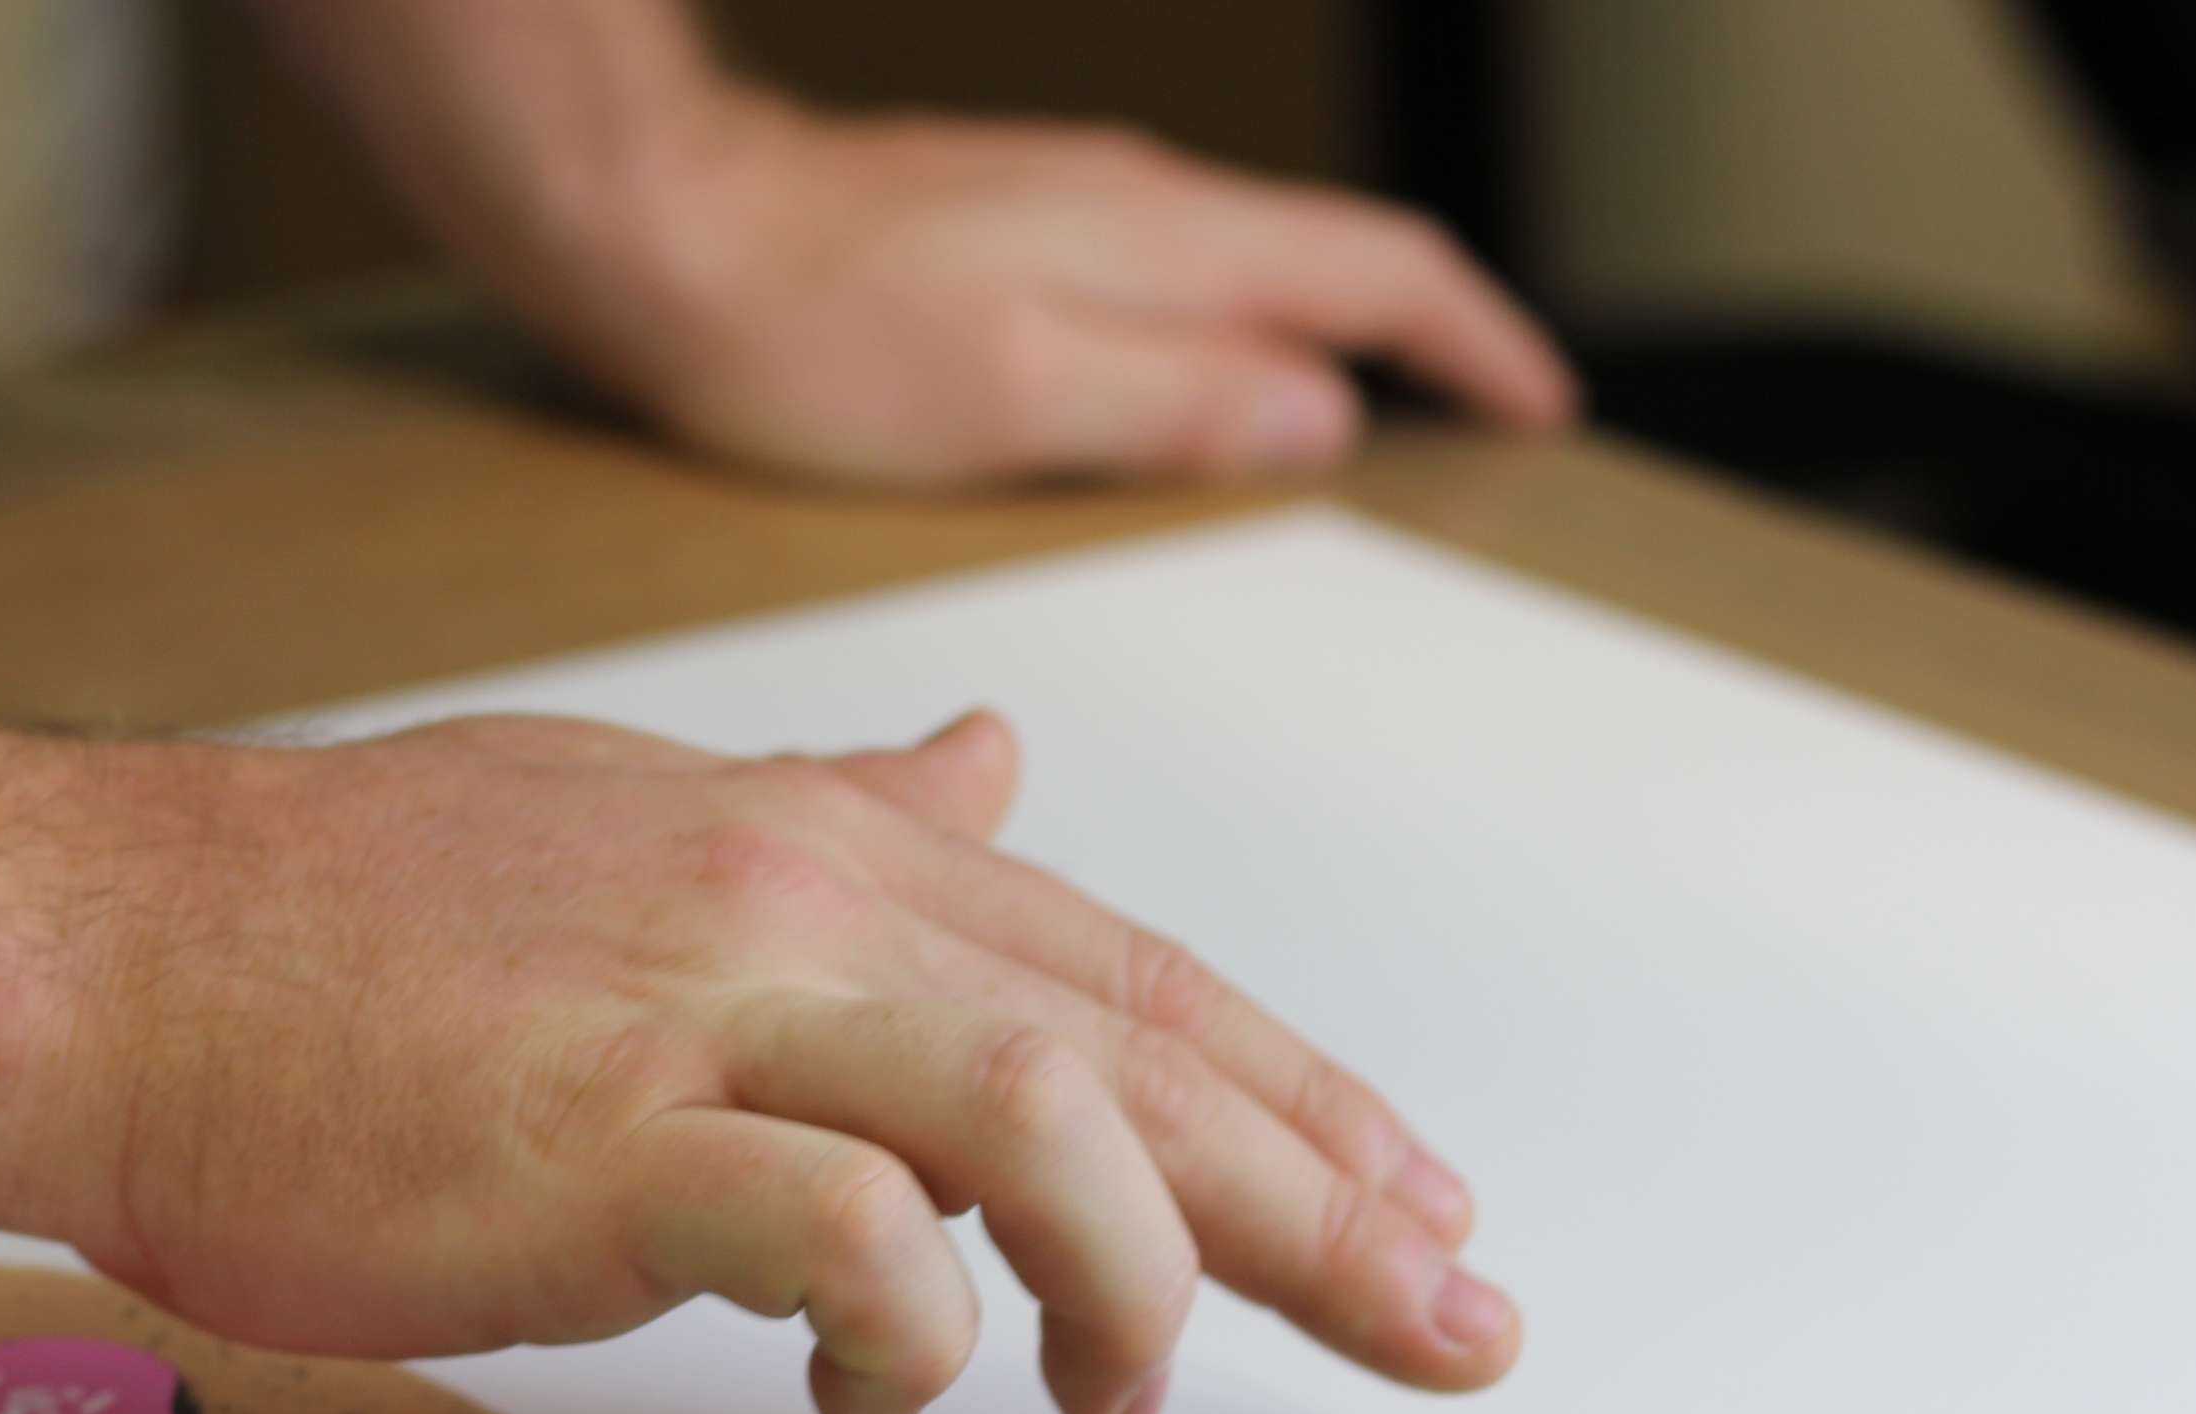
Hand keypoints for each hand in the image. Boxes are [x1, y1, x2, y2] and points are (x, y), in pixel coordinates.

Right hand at [0, 709, 1516, 1413]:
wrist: (99, 954)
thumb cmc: (328, 929)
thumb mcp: (628, 821)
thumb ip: (838, 808)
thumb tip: (992, 761)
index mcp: (814, 847)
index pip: (1125, 977)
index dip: (1296, 1097)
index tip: (1414, 1199)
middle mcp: (797, 907)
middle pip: (1135, 1051)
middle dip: (1325, 1198)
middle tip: (1454, 1319)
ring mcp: (705, 1013)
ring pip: (1035, 1114)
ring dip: (1138, 1266)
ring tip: (1134, 1385)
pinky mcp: (604, 1139)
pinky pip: (834, 1229)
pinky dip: (909, 1322)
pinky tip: (894, 1392)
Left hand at [506, 93, 1579, 487]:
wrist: (657, 235)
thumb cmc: (802, 331)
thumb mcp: (1009, 396)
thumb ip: (1176, 406)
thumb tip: (1319, 422)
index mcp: (1160, 243)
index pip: (1379, 275)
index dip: (1477, 347)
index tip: (1538, 413)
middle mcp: (1132, 206)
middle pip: (1332, 261)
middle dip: (1431, 342)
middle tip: (1487, 425)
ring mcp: (1069, 213)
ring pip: (1250, 268)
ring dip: (1330, 340)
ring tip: (1371, 425)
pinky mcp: (1005, 236)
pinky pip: (1168, 282)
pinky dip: (1229, 337)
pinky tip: (1200, 390)